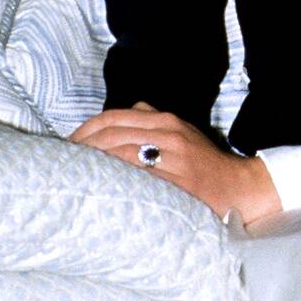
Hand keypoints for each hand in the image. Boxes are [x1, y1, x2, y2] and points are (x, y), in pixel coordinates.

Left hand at [67, 101, 281, 224]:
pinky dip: (115, 180)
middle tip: (62, 163)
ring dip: (92, 163)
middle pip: (111, 132)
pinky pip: (139, 176)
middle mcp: (167, 132)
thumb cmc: (205, 163)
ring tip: (72, 177)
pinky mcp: (177, 181)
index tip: (67, 145)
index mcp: (164, 119)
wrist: (239, 187)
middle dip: (81, 147)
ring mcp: (173, 156)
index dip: (85, 130)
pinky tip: (99, 188)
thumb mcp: (182, 132)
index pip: (113, 116)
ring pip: (121, 152)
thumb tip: (129, 111)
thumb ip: (154, 121)